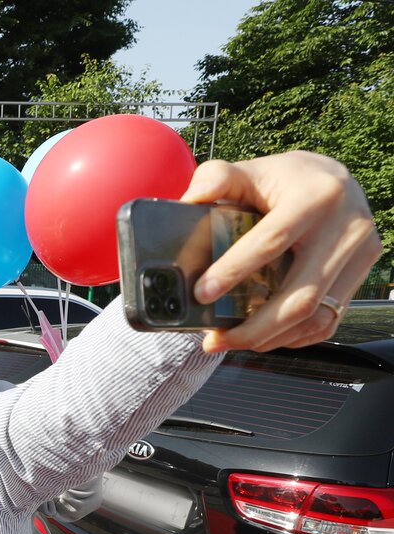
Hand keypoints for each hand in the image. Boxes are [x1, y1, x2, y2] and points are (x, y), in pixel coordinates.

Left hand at [182, 151, 380, 353]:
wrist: (335, 181)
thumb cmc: (285, 180)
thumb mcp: (251, 170)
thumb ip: (217, 177)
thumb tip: (190, 199)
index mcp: (316, 197)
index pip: (272, 241)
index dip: (235, 271)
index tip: (202, 294)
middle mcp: (347, 227)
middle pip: (300, 296)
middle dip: (253, 328)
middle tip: (212, 341)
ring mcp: (360, 253)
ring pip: (315, 316)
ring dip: (269, 339)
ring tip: (229, 342)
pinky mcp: (363, 272)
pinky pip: (328, 321)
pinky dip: (292, 337)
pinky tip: (262, 337)